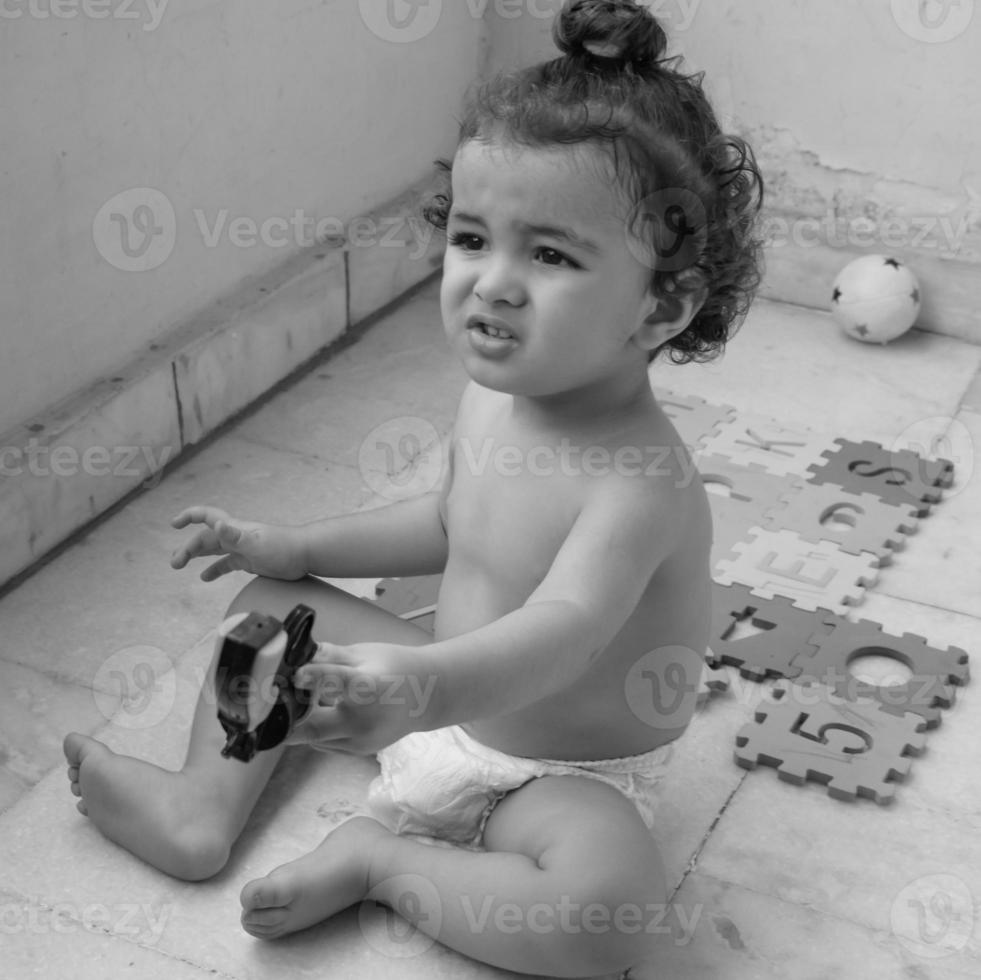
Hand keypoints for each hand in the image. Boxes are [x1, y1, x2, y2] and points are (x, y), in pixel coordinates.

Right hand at [170, 505, 306, 581]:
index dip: (189, 516)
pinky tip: (205, 577)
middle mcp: (236, 536)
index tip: (174, 524)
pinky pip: (227, 564)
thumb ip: (236, 536)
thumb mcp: (257, 544)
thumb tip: (217, 526)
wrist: (307, 554)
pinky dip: (215, 569)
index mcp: (235, 528)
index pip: (207, 517)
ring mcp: (243, 548)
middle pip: (206, 538)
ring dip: (196, 555)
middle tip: (174, 563)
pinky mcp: (250, 561)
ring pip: (214, 550)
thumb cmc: (284, 548)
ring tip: (179, 565)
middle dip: (188, 548)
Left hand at [287, 642, 438, 754]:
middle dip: (285, 719)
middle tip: (263, 706)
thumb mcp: (364, 653)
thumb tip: (299, 651)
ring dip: (299, 723)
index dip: (316, 678)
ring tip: (290, 703)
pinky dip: (315, 729)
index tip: (295, 674)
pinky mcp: (358, 751)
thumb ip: (330, 655)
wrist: (427, 696)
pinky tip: (316, 712)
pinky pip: (325, 742)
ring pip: (315, 737)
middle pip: (315, 727)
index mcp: (370, 687)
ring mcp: (361, 742)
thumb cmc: (396, 667)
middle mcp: (365, 721)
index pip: (341, 682)